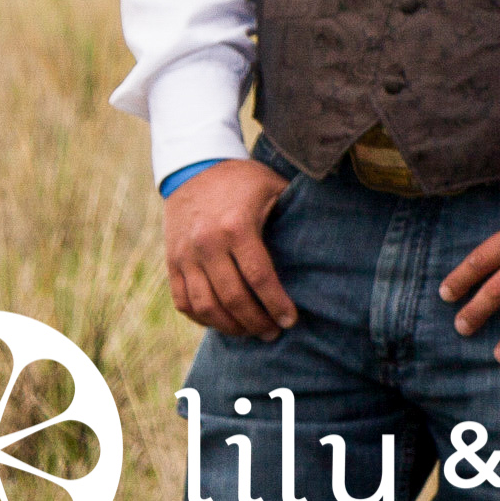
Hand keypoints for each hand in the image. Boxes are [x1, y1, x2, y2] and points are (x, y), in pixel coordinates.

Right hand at [163, 159, 297, 338]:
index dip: (275, 303)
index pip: (259, 276)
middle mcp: (207, 244)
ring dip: (229, 326)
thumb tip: (328, 237)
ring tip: (250, 333)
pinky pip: (183, 301)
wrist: (194, 167)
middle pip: (232, 297)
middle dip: (255, 322)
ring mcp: (185, 255)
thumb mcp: (274, 188)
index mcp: (236, 226)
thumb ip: (294, 213)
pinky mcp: (171, 262)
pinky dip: (201, 318)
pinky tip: (222, 323)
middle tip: (273, 333)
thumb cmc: (244, 180)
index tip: (290, 320)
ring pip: (205, 305)